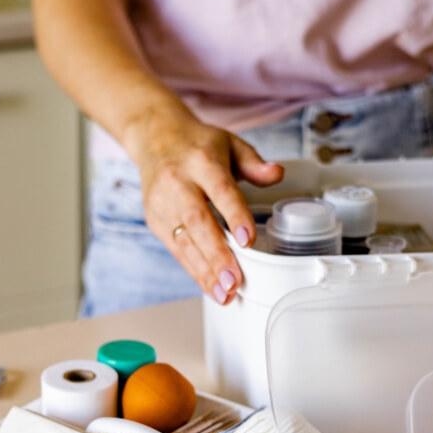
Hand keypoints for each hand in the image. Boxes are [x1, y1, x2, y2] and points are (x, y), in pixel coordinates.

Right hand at [122, 107, 283, 303]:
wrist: (154, 139)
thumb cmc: (198, 146)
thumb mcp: (230, 144)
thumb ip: (254, 163)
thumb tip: (277, 173)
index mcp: (201, 161)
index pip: (220, 190)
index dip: (234, 214)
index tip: (247, 239)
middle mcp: (178, 182)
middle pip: (198, 221)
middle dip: (216, 254)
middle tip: (235, 280)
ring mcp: (162, 203)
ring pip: (184, 241)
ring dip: (205, 271)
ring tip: (226, 293)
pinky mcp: (155, 221)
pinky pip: (176, 250)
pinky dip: (194, 271)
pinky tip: (211, 288)